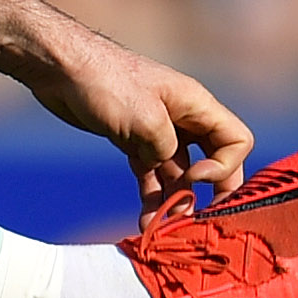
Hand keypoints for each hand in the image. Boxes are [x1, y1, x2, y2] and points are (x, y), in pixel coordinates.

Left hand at [34, 35, 246, 208]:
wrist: (61, 70)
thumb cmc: (106, 83)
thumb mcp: (145, 118)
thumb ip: (167, 150)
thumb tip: (170, 172)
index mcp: (196, 105)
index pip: (236, 141)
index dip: (224, 167)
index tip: (194, 178)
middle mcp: (183, 119)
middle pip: (214, 160)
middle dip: (210, 191)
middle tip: (198, 219)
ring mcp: (158, 132)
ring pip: (179, 173)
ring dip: (174, 201)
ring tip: (162, 226)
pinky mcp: (133, 142)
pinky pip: (152, 174)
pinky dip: (152, 196)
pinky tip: (146, 220)